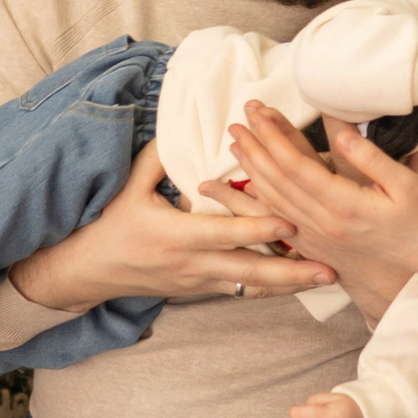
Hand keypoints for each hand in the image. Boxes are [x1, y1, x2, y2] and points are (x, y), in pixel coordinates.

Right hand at [12, 138, 332, 313]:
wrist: (88, 272)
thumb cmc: (108, 226)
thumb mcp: (129, 187)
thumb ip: (159, 158)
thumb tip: (182, 127)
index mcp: (177, 235)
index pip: (226, 232)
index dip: (260, 227)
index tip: (292, 221)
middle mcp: (193, 264)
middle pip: (251, 271)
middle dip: (292, 272)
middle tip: (329, 270)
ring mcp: (199, 281)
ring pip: (251, 286)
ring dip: (289, 284)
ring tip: (326, 279)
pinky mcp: (200, 290)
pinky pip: (241, 290)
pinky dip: (269, 287)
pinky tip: (296, 284)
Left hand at [215, 100, 417, 306]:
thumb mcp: (407, 183)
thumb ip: (370, 158)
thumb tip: (341, 134)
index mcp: (344, 205)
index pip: (297, 166)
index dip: (273, 137)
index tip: (257, 114)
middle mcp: (325, 224)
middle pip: (279, 181)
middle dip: (255, 149)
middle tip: (237, 122)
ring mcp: (320, 238)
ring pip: (275, 201)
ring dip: (253, 172)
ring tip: (236, 146)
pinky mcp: (321, 246)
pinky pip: (283, 221)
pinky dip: (263, 202)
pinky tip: (250, 188)